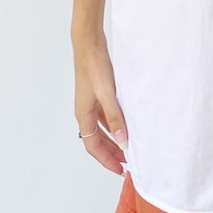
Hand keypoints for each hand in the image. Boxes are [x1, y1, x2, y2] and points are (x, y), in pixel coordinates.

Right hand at [73, 35, 128, 175]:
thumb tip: (123, 142)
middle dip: (111, 153)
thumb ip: (115, 118)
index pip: (93, 147)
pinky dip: (114, 125)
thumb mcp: (107, 94)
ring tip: (129, 147)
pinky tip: (126, 124)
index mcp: (83, 115)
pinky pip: (104, 117)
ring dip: (113, 140)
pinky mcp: (96, 94)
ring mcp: (90, 103)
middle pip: (96, 140)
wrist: (89, 43)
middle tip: (127, 163)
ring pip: (101, 129)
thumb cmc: (94, 66)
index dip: (106, 160)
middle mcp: (84, 112)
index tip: (120, 169)